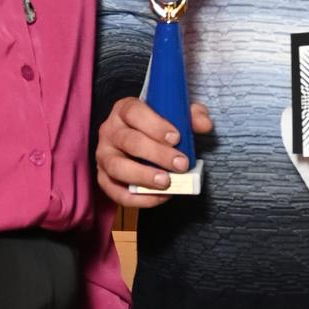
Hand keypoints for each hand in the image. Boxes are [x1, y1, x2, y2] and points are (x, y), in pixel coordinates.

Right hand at [96, 95, 214, 206]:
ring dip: (143, 176)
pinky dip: (138, 199)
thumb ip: (191, 116)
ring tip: (166, 182)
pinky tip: (160, 197)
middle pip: (129, 141)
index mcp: (124, 110)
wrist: (138, 142)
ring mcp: (104, 156)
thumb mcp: (174, 115)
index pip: (134, 112)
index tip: (176, 137)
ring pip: (118, 167)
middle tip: (181, 164)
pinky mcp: (104, 179)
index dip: (155, 125)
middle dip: (157, 154)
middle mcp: (110, 131)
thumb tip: (204, 125)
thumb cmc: (155, 128)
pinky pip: (116, 192)